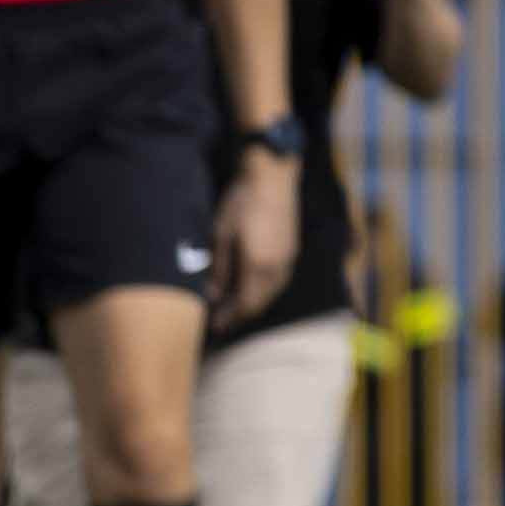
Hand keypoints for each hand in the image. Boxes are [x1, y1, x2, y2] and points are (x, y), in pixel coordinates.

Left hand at [212, 155, 298, 323]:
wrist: (272, 178)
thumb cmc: (241, 205)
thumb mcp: (221, 236)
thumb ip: (219, 268)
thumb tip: (213, 294)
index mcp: (258, 268)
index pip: (244, 304)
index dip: (230, 318)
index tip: (215, 327)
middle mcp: (277, 270)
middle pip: (260, 303)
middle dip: (241, 314)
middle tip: (223, 320)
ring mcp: (288, 260)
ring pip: (271, 293)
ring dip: (254, 302)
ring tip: (235, 305)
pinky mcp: (292, 251)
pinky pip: (278, 281)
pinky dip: (263, 290)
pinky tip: (252, 285)